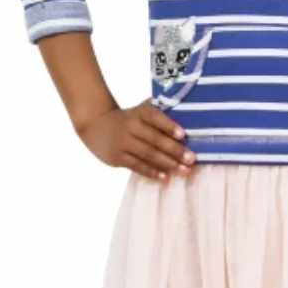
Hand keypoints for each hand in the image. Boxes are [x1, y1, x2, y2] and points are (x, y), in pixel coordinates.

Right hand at [76, 98, 196, 182]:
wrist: (95, 124)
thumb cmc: (128, 118)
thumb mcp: (139, 109)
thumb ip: (159, 110)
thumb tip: (186, 111)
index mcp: (139, 112)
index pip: (154, 117)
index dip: (168, 125)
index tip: (183, 134)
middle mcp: (130, 126)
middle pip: (154, 139)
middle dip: (174, 150)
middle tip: (191, 159)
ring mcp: (122, 143)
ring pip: (147, 154)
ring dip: (167, 163)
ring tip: (183, 170)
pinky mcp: (117, 157)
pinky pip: (137, 166)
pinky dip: (151, 172)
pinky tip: (165, 177)